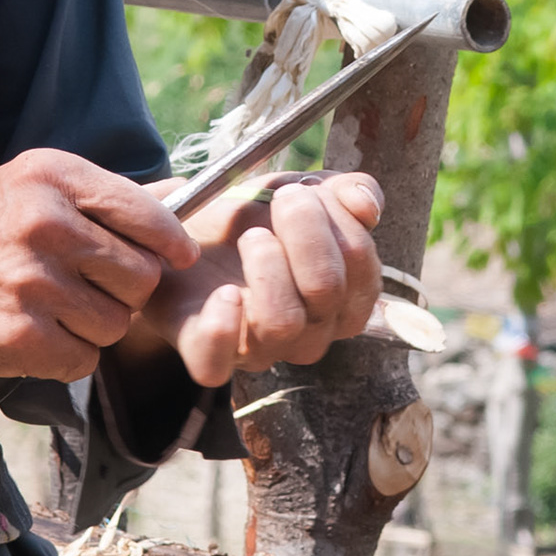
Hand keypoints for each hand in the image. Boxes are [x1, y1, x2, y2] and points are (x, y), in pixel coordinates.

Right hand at [0, 150, 199, 383]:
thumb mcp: (20, 189)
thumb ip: (89, 201)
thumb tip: (173, 217)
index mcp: (49, 176)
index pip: (145, 211)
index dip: (169, 241)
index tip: (177, 256)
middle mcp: (44, 222)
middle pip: (141, 275)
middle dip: (122, 291)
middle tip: (84, 289)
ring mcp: (33, 280)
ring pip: (117, 322)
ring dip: (93, 328)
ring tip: (50, 312)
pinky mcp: (21, 335)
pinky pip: (84, 359)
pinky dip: (66, 357)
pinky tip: (34, 338)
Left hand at [133, 170, 381, 385]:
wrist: (188, 235)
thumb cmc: (255, 218)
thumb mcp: (303, 192)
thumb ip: (347, 191)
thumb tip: (367, 207)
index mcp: (343, 298)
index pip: (360, 264)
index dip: (336, 219)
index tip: (304, 189)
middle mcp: (311, 332)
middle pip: (326, 289)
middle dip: (304, 231)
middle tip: (281, 199)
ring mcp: (261, 349)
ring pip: (282, 323)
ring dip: (267, 266)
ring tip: (250, 236)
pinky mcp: (209, 355)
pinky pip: (216, 365)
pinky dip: (221, 328)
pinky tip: (222, 293)